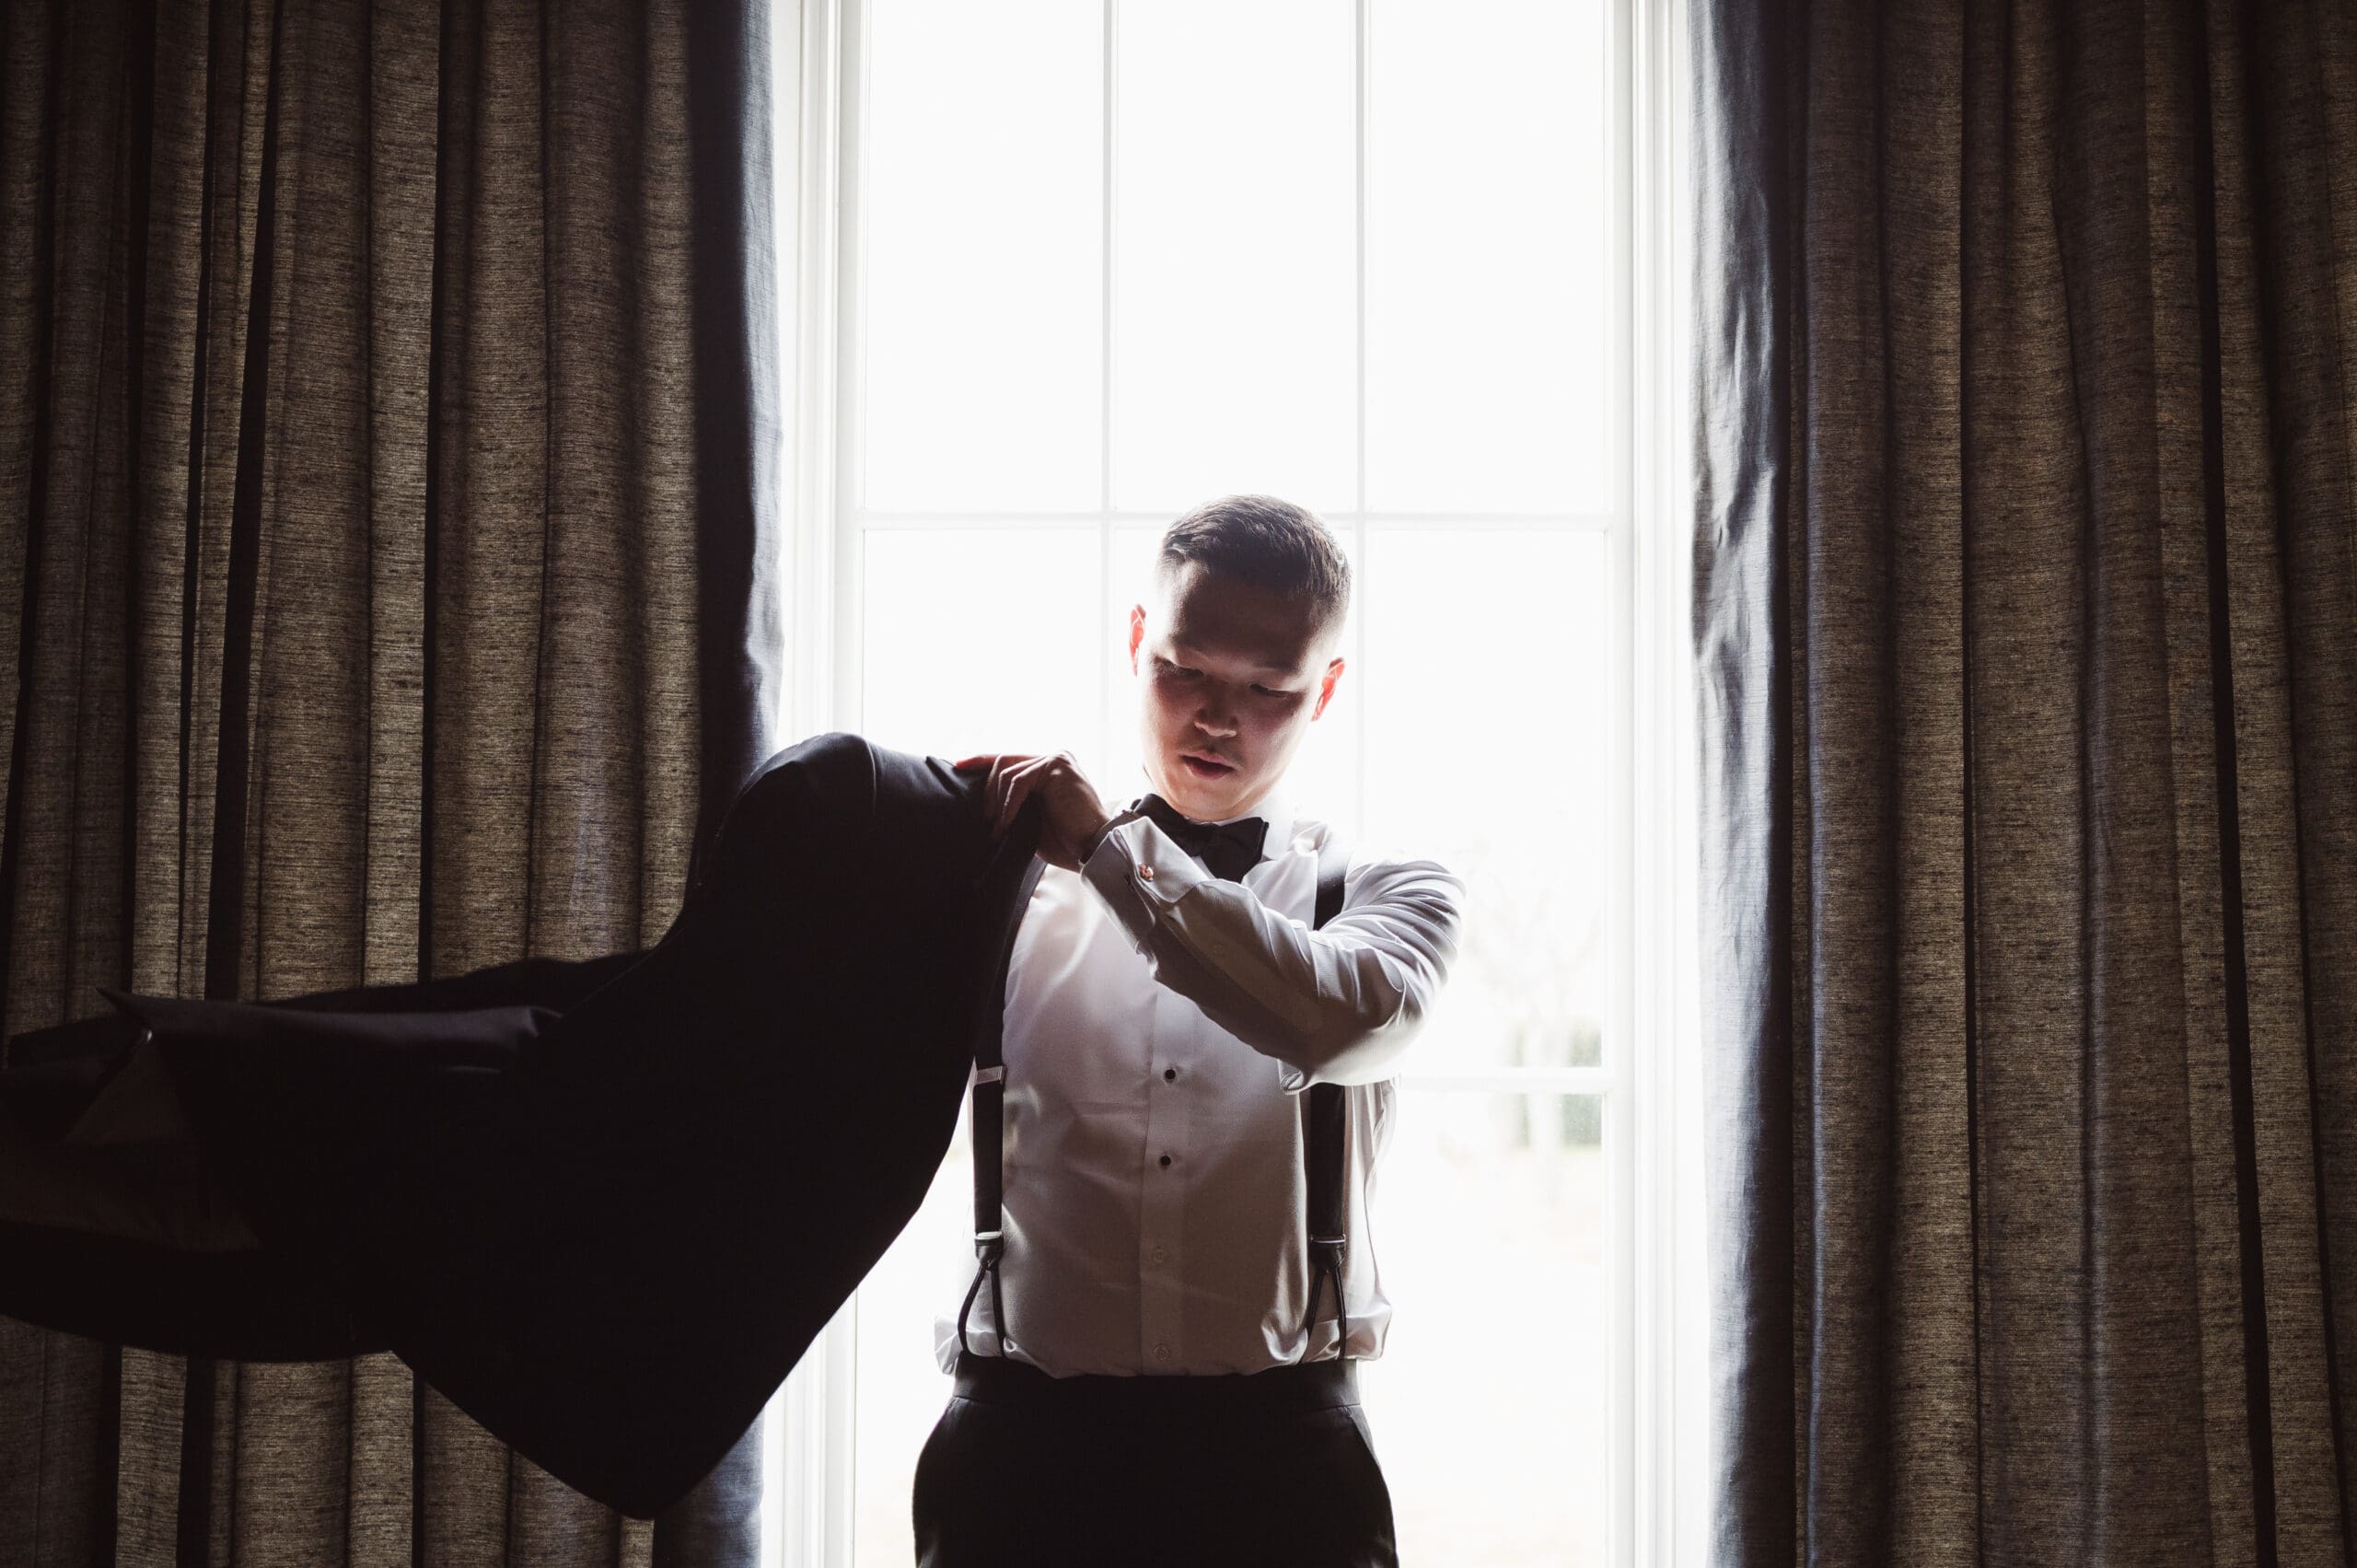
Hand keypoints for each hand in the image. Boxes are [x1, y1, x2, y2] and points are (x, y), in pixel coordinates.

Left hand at [953, 751, 1113, 872]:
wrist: (1092, 849)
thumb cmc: (1066, 840)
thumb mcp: (1030, 818)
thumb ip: (1013, 803)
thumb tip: (983, 803)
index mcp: (1048, 769)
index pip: (1009, 758)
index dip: (982, 760)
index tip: (960, 765)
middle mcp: (1053, 758)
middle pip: (1004, 762)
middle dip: (988, 792)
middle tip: (985, 821)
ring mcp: (1056, 759)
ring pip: (1008, 772)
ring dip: (998, 805)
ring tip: (998, 829)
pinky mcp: (1056, 766)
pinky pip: (1018, 781)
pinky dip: (1008, 804)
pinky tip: (1007, 823)